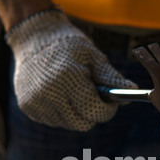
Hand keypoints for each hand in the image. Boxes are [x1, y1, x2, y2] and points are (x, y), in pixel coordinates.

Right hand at [6, 10, 137, 130]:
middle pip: (82, 124)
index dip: (107, 110)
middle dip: (92, 114)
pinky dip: (61, 112)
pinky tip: (58, 93)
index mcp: (68, 78)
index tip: (110, 103)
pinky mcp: (28, 108)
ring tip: (72, 91)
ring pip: (68, 124)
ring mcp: (36, 102)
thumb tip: (132, 91)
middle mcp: (49, 93)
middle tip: (93, 99)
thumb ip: (111, 77)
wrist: (32, 35)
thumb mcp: (93, 55)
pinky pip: (54, 121)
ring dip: (76, 113)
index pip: (94, 111)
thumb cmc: (68, 44)